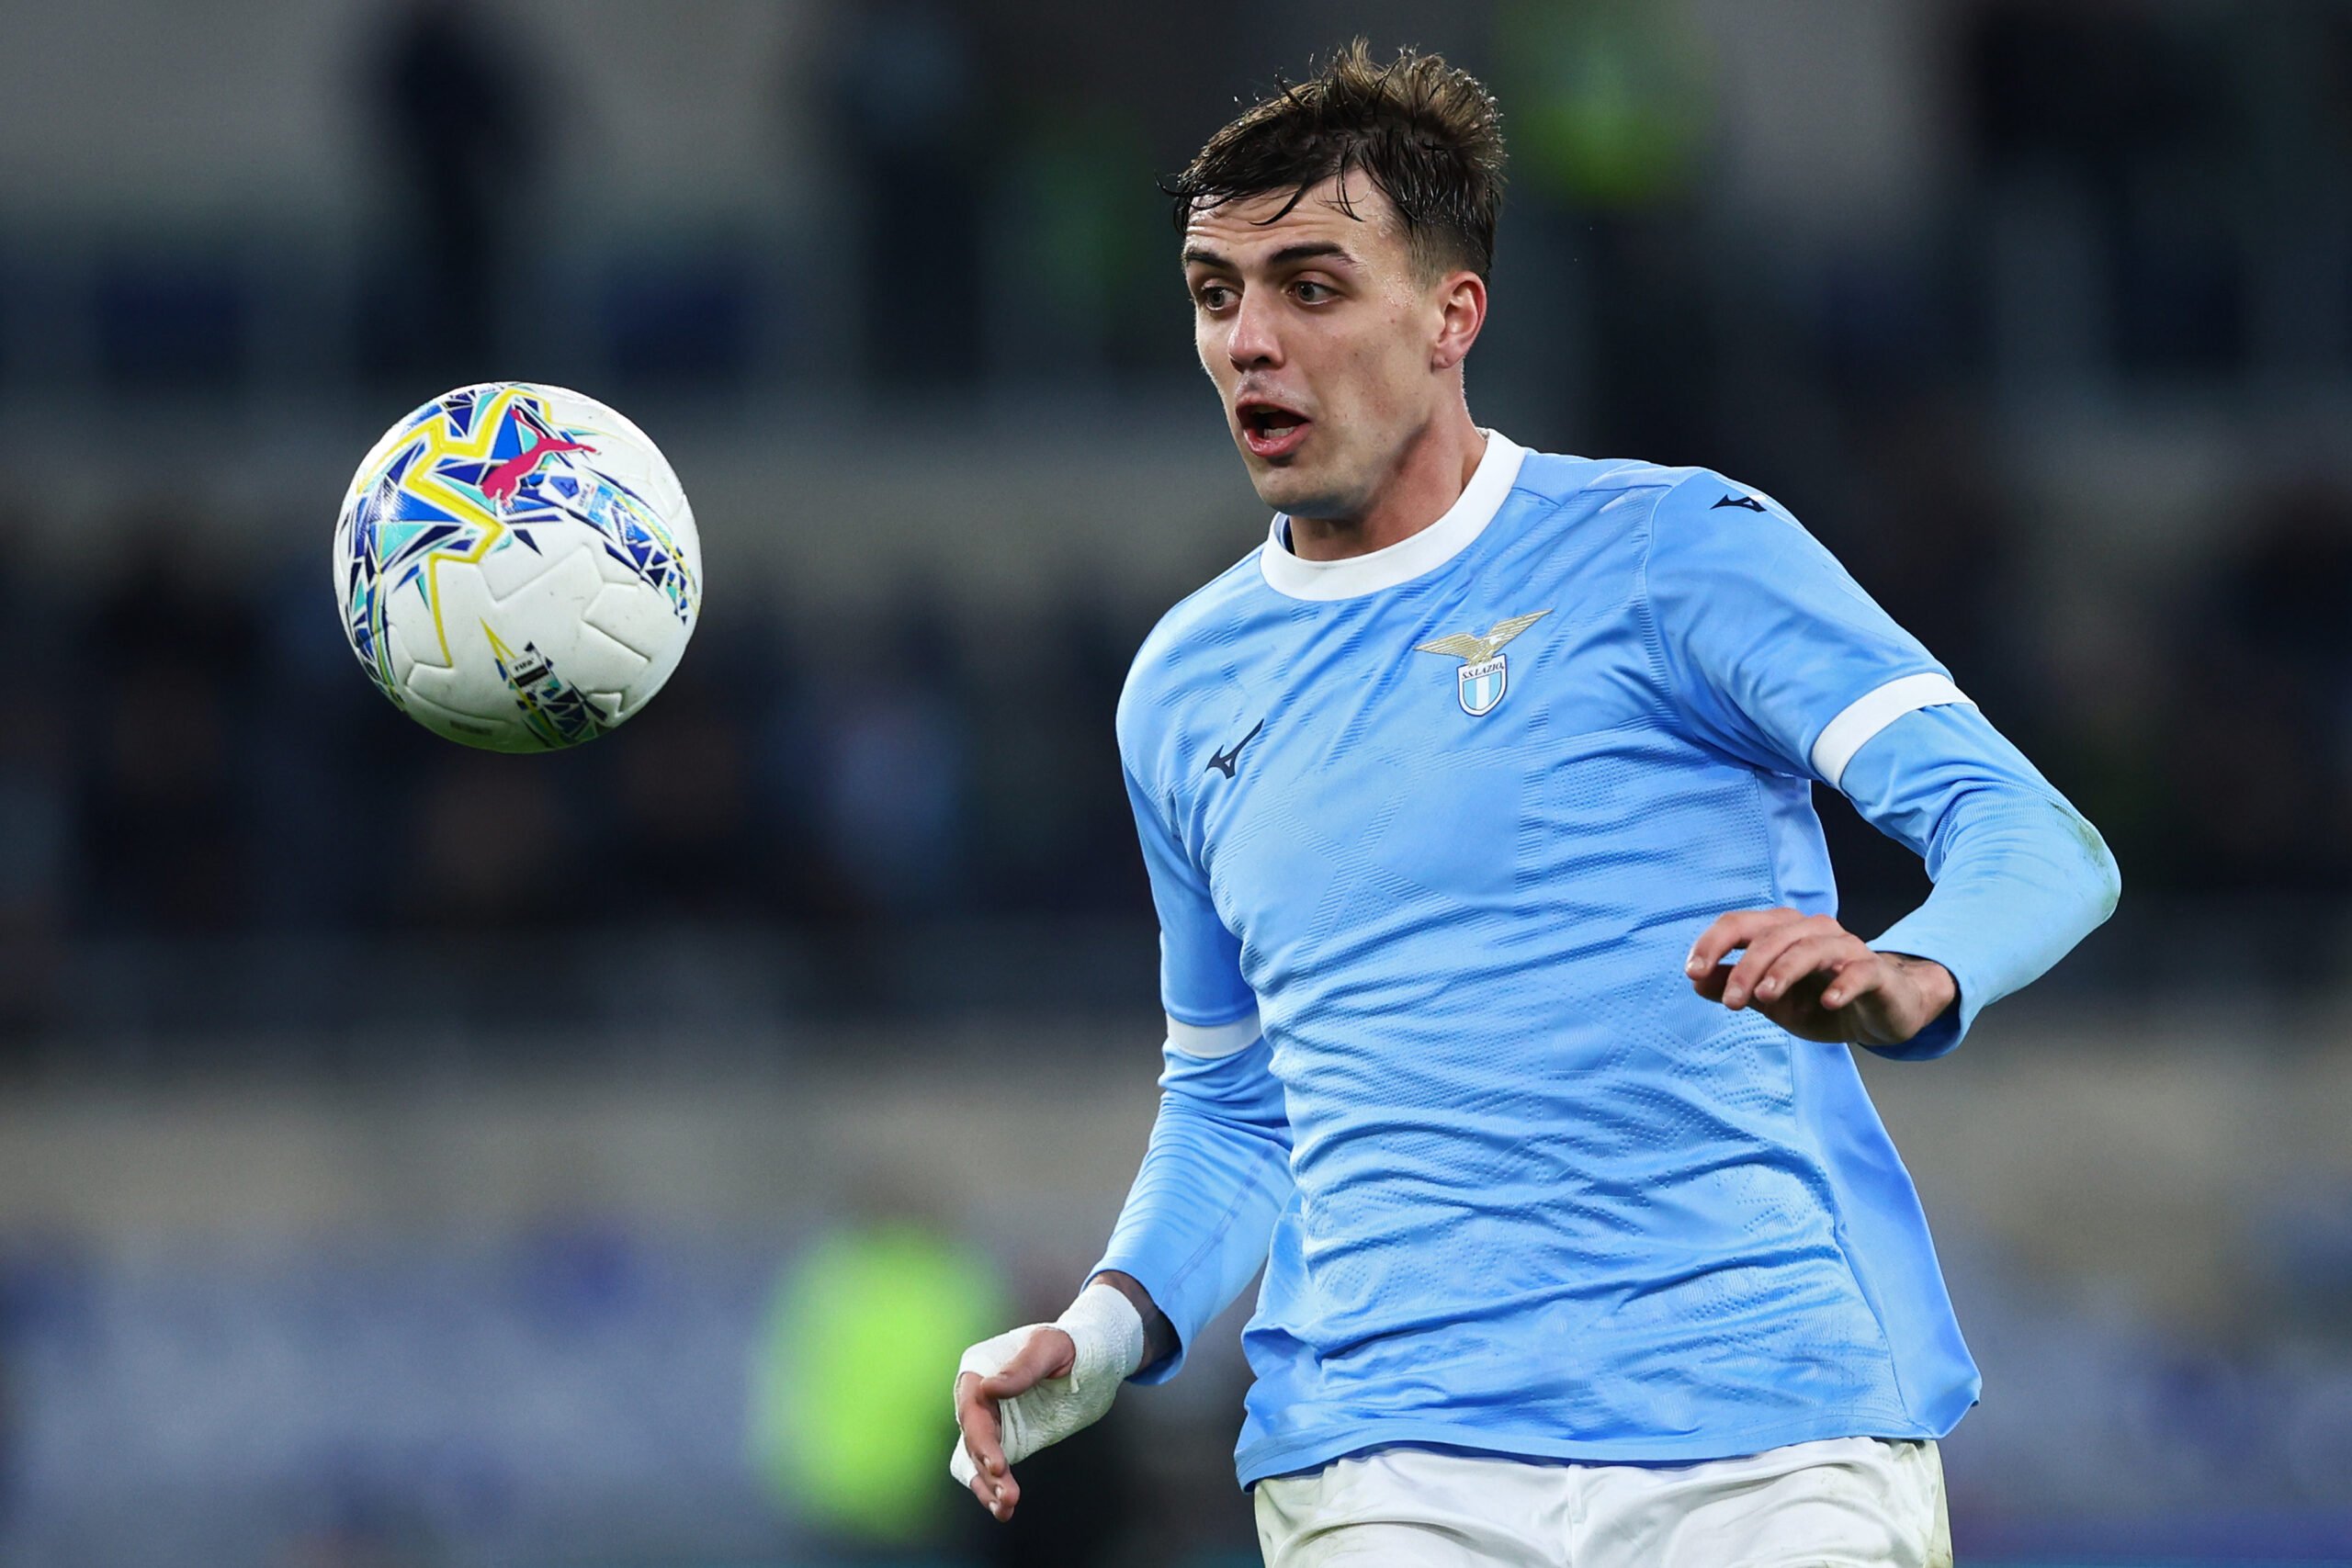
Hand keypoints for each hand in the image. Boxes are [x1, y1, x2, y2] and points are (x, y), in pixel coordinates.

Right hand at [949, 1281, 1144, 1522]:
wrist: (1087, 1358)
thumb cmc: (1066, 1344)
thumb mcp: (1048, 1347)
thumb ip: (1021, 1368)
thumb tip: (988, 1388)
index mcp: (978, 1370)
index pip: (972, 1409)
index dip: (981, 1439)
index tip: (998, 1464)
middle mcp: (977, 1399)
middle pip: (973, 1439)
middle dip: (988, 1469)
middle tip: (1009, 1494)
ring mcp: (990, 1422)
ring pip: (978, 1460)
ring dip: (989, 1487)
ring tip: (1006, 1509)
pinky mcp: (1006, 1441)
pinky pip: (991, 1468)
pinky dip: (993, 1490)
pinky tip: (1003, 1510)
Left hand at [1684, 908, 1955, 1047]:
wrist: (1880, 1013)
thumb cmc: (1819, 1000)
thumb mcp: (1770, 1000)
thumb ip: (1734, 986)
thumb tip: (1695, 980)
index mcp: (1780, 931)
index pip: (1739, 924)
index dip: (1712, 944)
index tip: (1693, 971)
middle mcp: (1811, 930)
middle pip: (1772, 936)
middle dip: (1746, 968)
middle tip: (1731, 1003)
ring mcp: (1846, 947)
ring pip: (1810, 948)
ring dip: (1784, 972)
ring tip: (1765, 998)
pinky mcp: (1875, 971)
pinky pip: (1859, 970)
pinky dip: (1843, 984)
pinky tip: (1829, 1002)